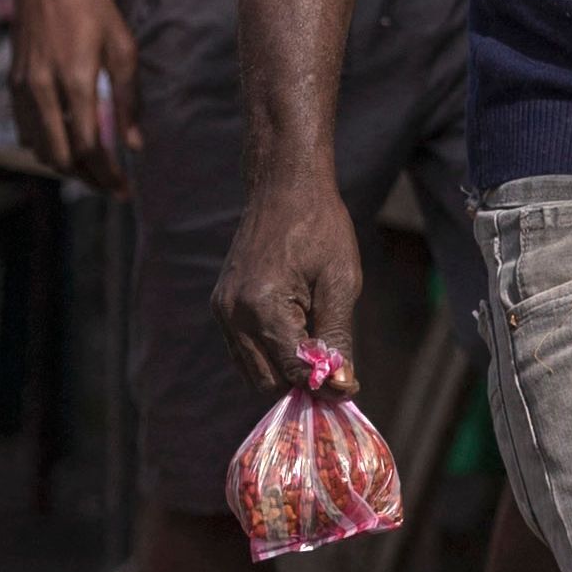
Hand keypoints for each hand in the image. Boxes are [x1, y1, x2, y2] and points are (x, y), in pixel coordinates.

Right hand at [5, 0, 136, 190]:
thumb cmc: (89, 1)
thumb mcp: (122, 46)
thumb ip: (128, 99)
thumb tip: (134, 145)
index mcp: (76, 80)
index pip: (89, 149)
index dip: (107, 176)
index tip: (124, 189)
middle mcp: (44, 89)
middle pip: (61, 158)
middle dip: (87, 178)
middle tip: (110, 183)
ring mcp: (24, 86)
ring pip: (39, 149)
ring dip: (65, 163)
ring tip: (91, 165)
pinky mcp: (12, 81)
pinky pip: (24, 129)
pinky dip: (45, 143)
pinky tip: (65, 138)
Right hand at [215, 170, 359, 399]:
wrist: (284, 187)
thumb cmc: (320, 227)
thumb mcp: (340, 282)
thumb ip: (338, 337)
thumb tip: (341, 385)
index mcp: (262, 306)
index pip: (293, 372)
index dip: (325, 385)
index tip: (351, 383)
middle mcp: (233, 314)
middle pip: (267, 383)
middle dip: (302, 384)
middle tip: (335, 370)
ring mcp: (222, 311)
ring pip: (252, 372)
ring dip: (285, 372)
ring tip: (318, 349)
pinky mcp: (221, 306)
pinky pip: (244, 351)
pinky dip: (270, 356)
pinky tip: (298, 335)